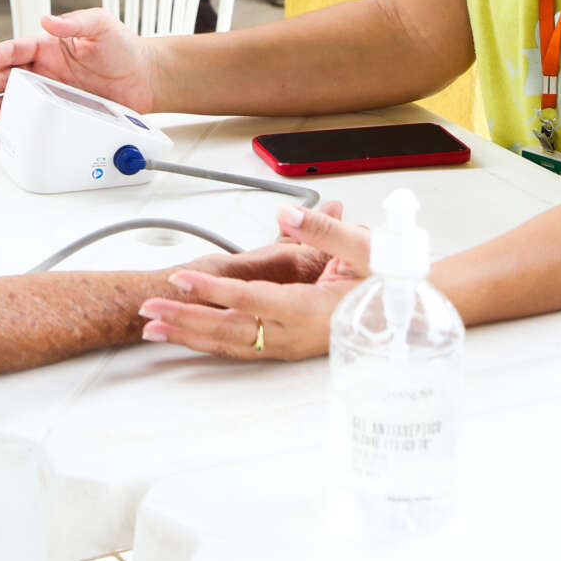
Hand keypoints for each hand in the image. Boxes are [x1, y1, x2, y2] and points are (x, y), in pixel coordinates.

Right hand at [0, 9, 156, 122]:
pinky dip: (16, 130)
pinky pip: (33, 123)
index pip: (13, 51)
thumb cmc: (122, 47)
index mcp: (47, 47)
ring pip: (12, 102)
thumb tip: (49, 19)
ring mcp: (49, 95)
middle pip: (4, 79)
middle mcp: (43, 72)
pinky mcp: (60, 115)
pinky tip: (2, 137)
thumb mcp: (101, 25)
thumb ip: (76, 21)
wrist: (145, 78)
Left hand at [138, 202, 372, 360]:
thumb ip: (323, 231)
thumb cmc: (391, 282)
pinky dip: (209, 342)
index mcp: (313, 311)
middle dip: (187, 320)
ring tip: (152, 327)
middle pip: (231, 330)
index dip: (214, 291)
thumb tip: (288, 212)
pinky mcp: (286, 346)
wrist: (412, 316)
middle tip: (148, 309)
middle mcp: (296, 335)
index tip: (182, 281)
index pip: (252, 301)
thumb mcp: (365, 249)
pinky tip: (184, 336)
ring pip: (232, 345)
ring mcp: (290, 345)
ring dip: (191, 336)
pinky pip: (241, 348)